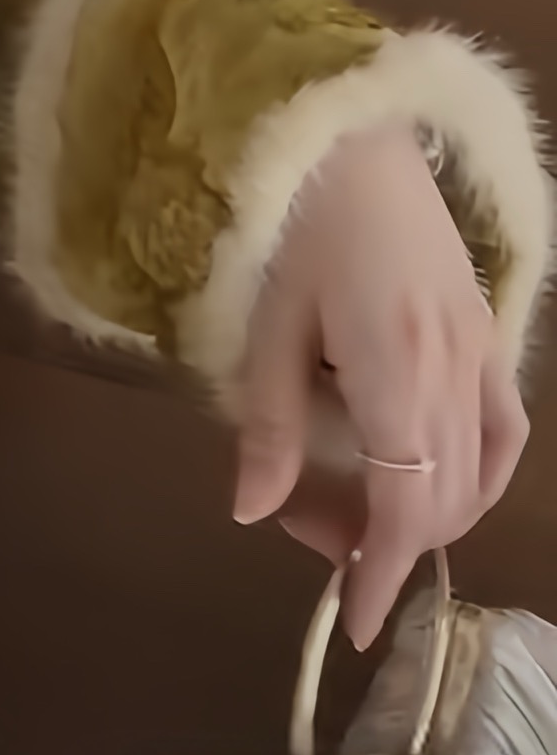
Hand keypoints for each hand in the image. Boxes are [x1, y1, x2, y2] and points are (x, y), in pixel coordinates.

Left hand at [231, 120, 528, 647]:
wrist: (349, 133)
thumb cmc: (290, 218)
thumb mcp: (264, 323)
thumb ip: (265, 423)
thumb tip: (252, 511)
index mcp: (394, 370)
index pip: (404, 506)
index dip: (382, 572)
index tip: (355, 621)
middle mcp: (452, 370)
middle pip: (441, 498)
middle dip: (383, 540)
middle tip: (312, 528)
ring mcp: (480, 350)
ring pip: (477, 472)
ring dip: (427, 511)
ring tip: (358, 505)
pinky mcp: (487, 331)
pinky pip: (503, 427)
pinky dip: (476, 469)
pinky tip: (435, 475)